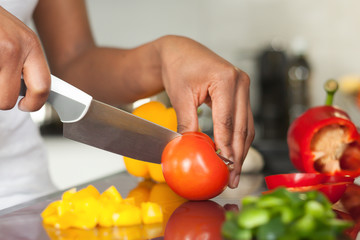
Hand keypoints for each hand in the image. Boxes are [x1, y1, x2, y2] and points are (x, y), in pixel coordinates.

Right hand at [0, 7, 49, 110]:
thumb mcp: (15, 37)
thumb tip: (30, 92)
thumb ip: (24, 62)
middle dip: (2, 100)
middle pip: (8, 98)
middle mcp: (14, 48)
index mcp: (31, 45)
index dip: (35, 103)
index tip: (27, 106)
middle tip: (0, 92)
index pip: (43, 86)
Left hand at [155, 35, 254, 187]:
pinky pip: (243, 120)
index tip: (224, 167)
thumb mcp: (180, 96)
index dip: (227, 147)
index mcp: (226, 79)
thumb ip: (188, 123)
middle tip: (233, 178)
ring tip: (235, 172)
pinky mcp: (240, 94)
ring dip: (241, 150)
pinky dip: (239, 139)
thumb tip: (191, 149)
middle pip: (242, 127)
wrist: (180, 52)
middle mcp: (240, 82)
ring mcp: (243, 87)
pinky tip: (234, 154)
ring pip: (247, 126)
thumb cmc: (178, 68)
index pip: (227, 121)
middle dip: (237, 155)